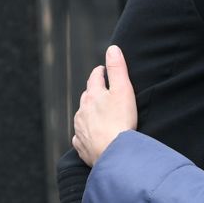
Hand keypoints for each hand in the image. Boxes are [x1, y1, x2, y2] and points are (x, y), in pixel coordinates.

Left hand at [73, 44, 137, 165]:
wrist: (113, 153)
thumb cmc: (121, 122)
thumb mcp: (123, 90)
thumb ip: (117, 69)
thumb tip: (112, 48)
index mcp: (93, 95)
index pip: (95, 77)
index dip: (101, 71)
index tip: (103, 70)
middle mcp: (82, 110)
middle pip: (87, 96)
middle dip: (94, 92)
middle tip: (103, 91)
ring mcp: (80, 128)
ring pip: (82, 116)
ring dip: (89, 113)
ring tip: (99, 115)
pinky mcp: (81, 145)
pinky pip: (81, 136)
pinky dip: (86, 133)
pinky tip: (92, 136)